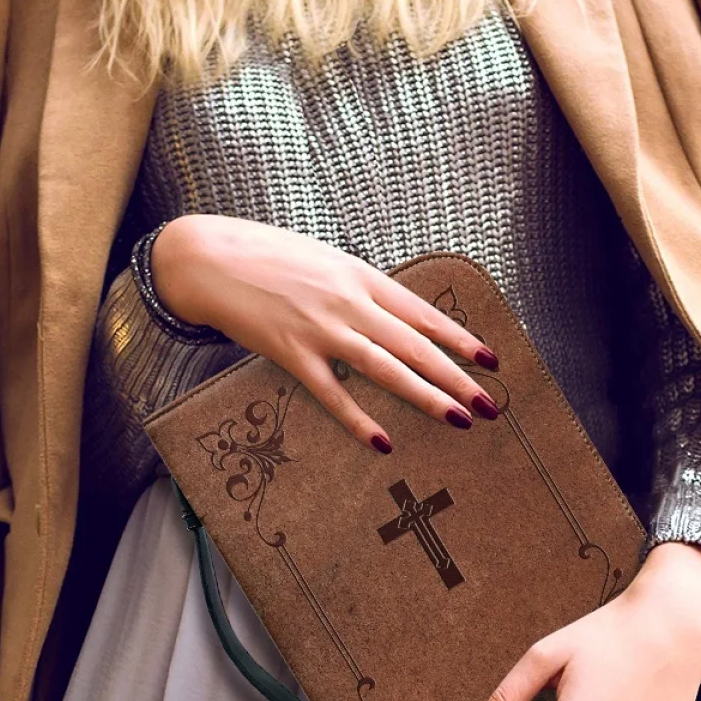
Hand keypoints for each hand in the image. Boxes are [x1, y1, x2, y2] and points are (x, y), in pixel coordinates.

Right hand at [150, 214, 500, 451]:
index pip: (422, 313)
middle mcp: (348, 302)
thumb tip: (396, 318)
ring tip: (459, 421)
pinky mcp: (290, 353)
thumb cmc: (269, 257)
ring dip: (426, 398)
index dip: (460, 339)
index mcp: (361, 276)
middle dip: (457, 378)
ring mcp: (320, 329)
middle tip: (490, 405)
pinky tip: (383, 443)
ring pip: (385, 369)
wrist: (209, 258)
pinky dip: (358, 421)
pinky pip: (332, 395)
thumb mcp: (326, 261)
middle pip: (414, 346)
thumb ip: (361, 289)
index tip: (491, 361)